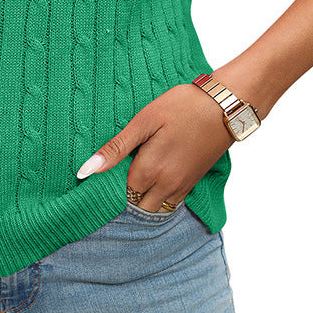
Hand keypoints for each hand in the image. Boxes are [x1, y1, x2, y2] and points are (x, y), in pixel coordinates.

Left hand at [75, 81, 235, 211]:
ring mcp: (183, 186)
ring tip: (138, 168)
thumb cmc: (183, 106)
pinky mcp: (194, 182)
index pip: (120, 190)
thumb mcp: (144, 121)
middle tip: (123, 166)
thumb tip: (85, 171)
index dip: (111, 179)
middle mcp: (166, 185)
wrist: (226, 106)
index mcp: (149, 170)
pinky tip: (157, 171)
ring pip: (154, 207)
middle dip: (127, 192)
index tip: (111, 163)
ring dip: (143, 196)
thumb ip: (116, 148)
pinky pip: (171, 201)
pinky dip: (159, 194)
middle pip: (136, 204)